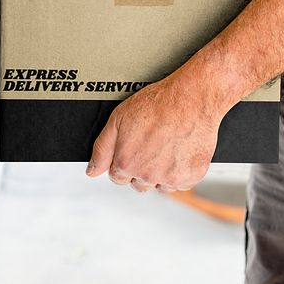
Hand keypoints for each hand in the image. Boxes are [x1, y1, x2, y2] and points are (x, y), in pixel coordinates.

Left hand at [84, 73, 222, 192]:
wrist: (191, 98)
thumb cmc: (157, 104)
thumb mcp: (118, 119)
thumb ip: (102, 149)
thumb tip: (92, 171)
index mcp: (126, 163)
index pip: (117, 176)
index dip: (124, 160)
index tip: (134, 148)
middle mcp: (147, 175)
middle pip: (138, 183)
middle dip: (141, 168)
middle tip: (151, 144)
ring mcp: (169, 178)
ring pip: (158, 184)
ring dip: (160, 172)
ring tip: (166, 145)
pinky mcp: (190, 177)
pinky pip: (179, 183)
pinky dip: (179, 171)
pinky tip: (178, 150)